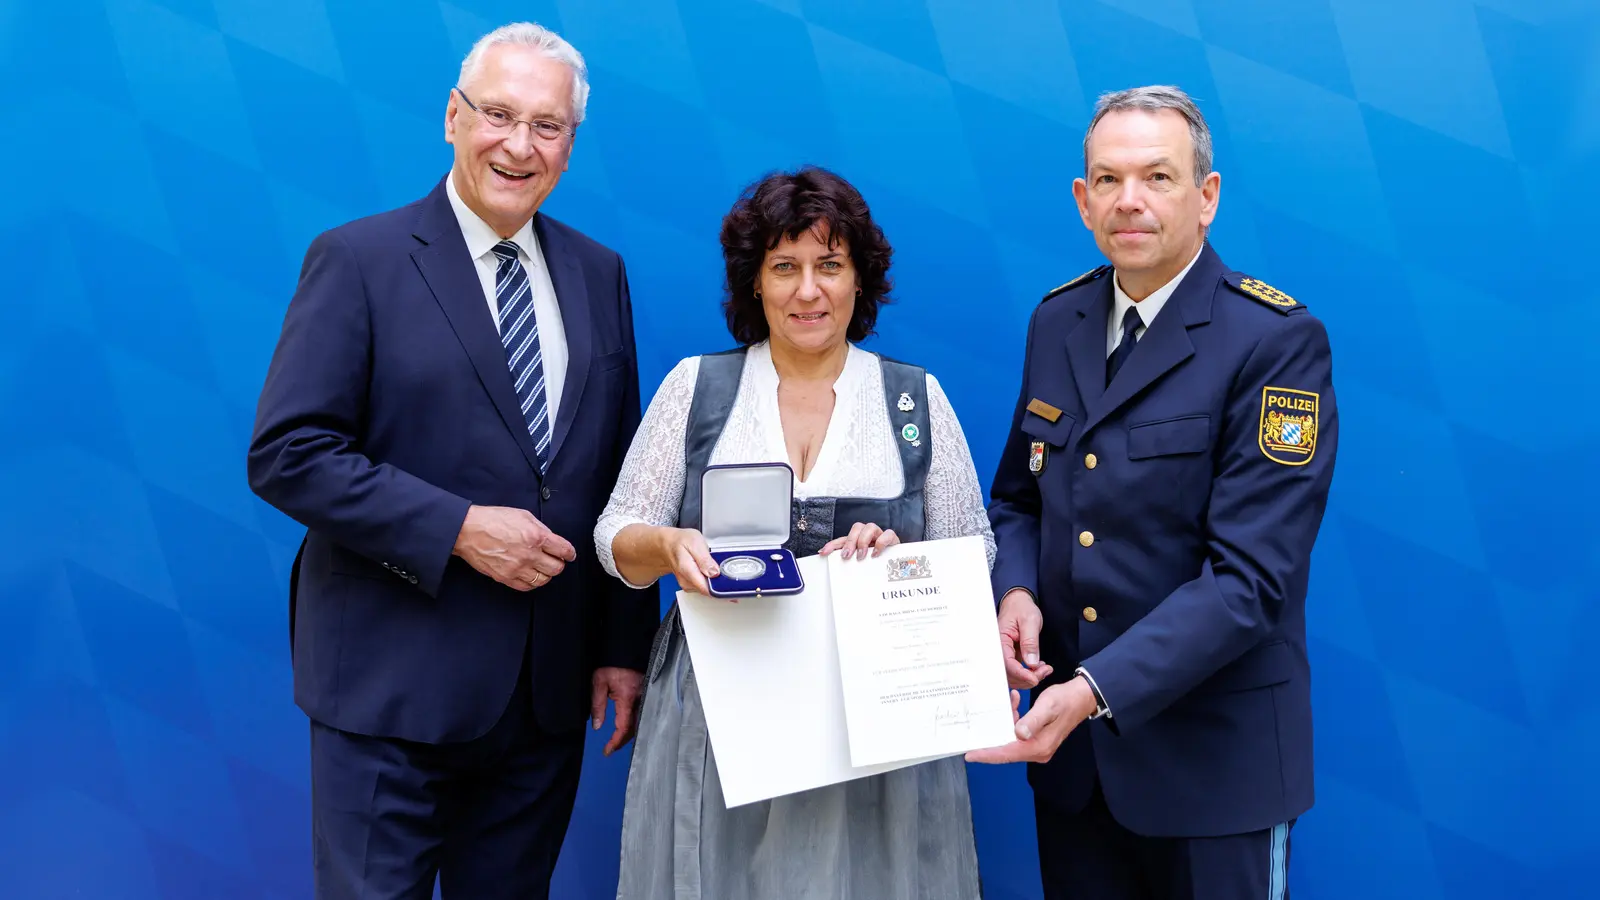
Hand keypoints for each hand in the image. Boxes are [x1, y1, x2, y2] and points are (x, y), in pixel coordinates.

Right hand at [453, 505, 575, 590]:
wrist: (468, 530)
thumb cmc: (492, 520)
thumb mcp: (523, 515)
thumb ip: (541, 528)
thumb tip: (552, 540)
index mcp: (536, 536)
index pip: (564, 550)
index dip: (569, 553)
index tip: (569, 554)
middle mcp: (529, 554)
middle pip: (556, 568)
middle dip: (558, 564)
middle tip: (555, 560)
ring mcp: (517, 568)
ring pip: (543, 580)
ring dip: (546, 574)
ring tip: (541, 567)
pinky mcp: (506, 577)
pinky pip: (527, 586)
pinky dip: (532, 582)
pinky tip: (530, 575)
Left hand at [590, 667, 643, 755]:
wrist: (627, 649)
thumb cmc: (612, 664)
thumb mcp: (599, 682)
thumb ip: (598, 705)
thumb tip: (597, 726)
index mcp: (627, 698)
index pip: (623, 727)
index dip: (616, 741)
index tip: (607, 751)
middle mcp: (640, 700)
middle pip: (634, 728)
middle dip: (623, 741)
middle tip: (611, 748)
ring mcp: (646, 697)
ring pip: (640, 722)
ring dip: (630, 734)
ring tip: (618, 741)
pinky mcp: (648, 694)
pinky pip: (643, 714)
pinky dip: (636, 723)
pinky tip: (629, 727)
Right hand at [656, 527, 719, 596]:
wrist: (667, 544)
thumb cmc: (680, 541)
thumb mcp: (694, 542)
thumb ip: (704, 559)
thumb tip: (714, 573)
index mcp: (688, 571)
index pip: (707, 589)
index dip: (721, 588)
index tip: (730, 584)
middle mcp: (687, 582)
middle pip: (709, 591)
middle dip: (720, 584)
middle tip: (726, 571)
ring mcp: (688, 585)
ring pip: (708, 589)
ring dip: (716, 582)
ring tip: (717, 569)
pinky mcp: (690, 585)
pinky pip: (705, 586)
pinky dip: (711, 581)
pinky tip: (712, 572)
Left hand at [818, 522, 898, 560]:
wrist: (899, 566)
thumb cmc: (877, 564)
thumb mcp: (861, 565)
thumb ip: (849, 564)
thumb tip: (833, 567)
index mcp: (858, 540)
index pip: (843, 539)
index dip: (832, 544)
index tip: (824, 552)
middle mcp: (868, 535)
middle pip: (857, 527)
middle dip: (850, 541)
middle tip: (847, 555)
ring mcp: (880, 535)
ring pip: (870, 526)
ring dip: (863, 541)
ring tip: (862, 555)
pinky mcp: (892, 539)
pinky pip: (888, 534)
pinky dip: (881, 543)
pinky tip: (876, 554)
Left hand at [965, 677, 1097, 764]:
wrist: (1082, 697)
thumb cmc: (1065, 700)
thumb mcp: (1047, 706)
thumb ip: (1032, 720)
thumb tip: (1018, 733)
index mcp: (1039, 746)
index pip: (1007, 753)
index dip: (987, 754)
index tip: (969, 755)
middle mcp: (1037, 750)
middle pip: (1006, 750)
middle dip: (992, 736)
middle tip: (976, 725)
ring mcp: (1037, 746)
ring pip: (1010, 739)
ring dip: (1005, 721)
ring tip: (1009, 702)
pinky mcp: (1037, 738)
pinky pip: (1018, 733)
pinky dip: (1013, 718)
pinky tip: (1015, 703)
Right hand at [998, 588, 1052, 688]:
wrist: (1019, 603)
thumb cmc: (1021, 608)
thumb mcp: (1030, 621)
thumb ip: (1030, 642)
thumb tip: (1031, 663)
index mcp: (999, 640)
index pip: (1006, 663)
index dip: (1020, 674)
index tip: (1035, 678)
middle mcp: (999, 650)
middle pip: (1008, 674)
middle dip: (1027, 678)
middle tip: (1044, 671)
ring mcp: (1005, 654)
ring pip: (1013, 676)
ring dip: (1029, 678)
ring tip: (1044, 669)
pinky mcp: (1011, 657)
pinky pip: (1018, 671)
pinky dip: (1029, 674)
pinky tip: (1039, 668)